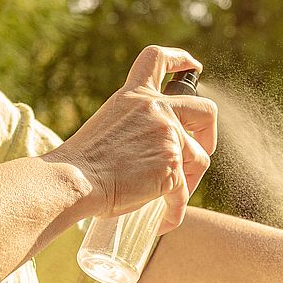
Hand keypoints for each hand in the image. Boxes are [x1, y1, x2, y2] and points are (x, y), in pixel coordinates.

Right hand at [43, 45, 217, 232]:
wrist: (73, 179)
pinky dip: (175, 212)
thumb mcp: (106, 125)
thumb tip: (144, 151)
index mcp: (135, 96)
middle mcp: (155, 109)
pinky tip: (163, 222)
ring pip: (199, 159)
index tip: (194, 65)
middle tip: (199, 151)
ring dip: (190, 181)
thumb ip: (132, 127)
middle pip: (205, 110)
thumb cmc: (81, 163)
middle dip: (209, 134)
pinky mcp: (171, 166)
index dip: (181, 59)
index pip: (159, 59)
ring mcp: (167, 136)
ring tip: (169, 199)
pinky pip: (184, 193)